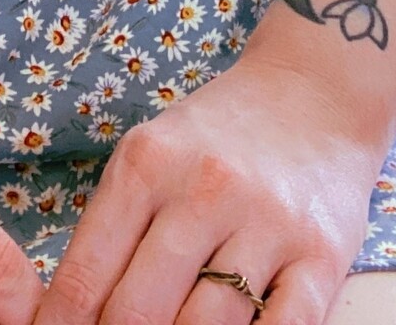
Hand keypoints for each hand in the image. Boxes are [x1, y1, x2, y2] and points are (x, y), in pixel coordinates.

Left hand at [31, 53, 388, 324]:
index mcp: (148, 165)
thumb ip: (114, 227)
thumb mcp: (150, 156)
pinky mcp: (322, 255)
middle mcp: (205, 190)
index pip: (86, 276)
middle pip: (139, 312)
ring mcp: (268, 224)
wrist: (314, 93)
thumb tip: (73, 313)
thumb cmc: (216, 136)